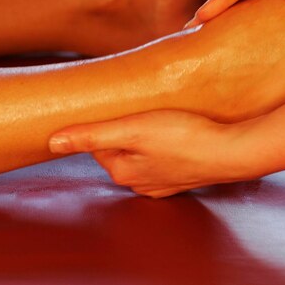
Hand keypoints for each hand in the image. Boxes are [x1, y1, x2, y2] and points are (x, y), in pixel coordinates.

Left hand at [48, 110, 257, 197]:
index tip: (117, 103)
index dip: (105, 118)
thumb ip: (92, 135)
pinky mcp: (182, 175)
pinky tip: (175, 130)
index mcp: (122, 172)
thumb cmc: (185, 136)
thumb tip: (52, 143)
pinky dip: (164, 143)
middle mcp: (139, 182)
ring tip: (158, 115)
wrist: (232, 151)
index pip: (98, 141)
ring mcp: (162, 181)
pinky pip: (162, 156)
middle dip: (125, 126)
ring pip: (142, 151)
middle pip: (119, 146)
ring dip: (145, 134)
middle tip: (140, 106)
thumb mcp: (133, 129)